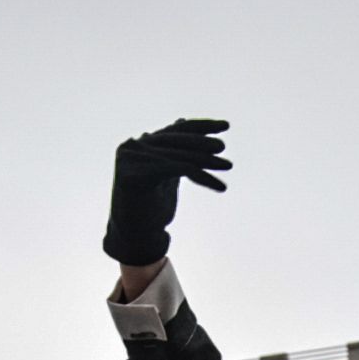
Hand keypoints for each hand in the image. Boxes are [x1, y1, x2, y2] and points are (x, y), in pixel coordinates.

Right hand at [104, 118, 231, 265]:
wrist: (136, 238)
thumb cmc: (151, 208)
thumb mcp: (166, 174)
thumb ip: (173, 151)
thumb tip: (181, 121)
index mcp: (139, 145)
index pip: (175, 131)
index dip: (200, 127)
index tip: (225, 125)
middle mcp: (132, 148)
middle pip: (176, 140)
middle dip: (202, 143)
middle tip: (223, 147)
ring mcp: (131, 160)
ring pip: (178, 156)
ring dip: (206, 160)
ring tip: (227, 165)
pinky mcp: (135, 175)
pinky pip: (176, 169)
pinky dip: (202, 176)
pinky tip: (220, 186)